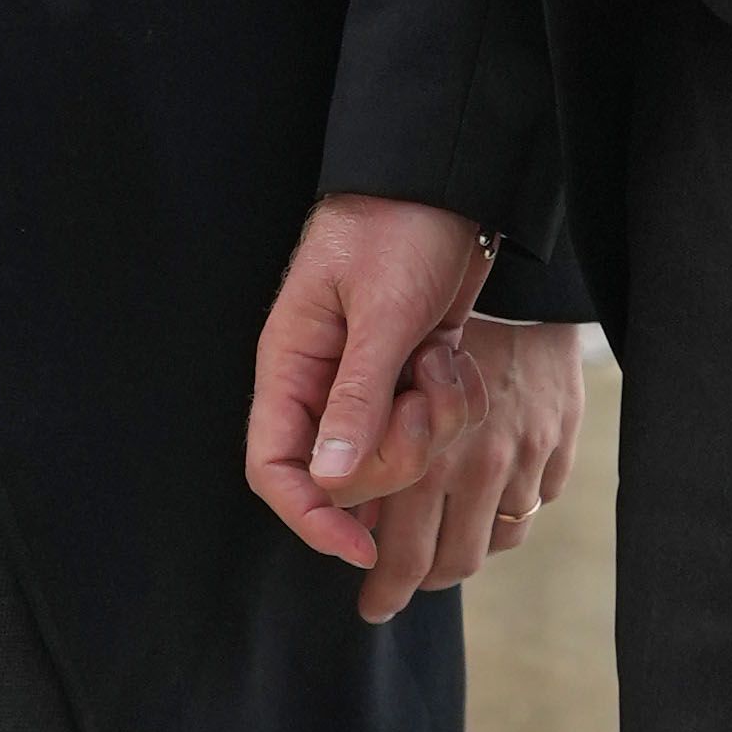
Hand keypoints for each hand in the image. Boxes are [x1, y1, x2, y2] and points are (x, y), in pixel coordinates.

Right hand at [248, 193, 495, 572]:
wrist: (447, 183)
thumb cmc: (399, 226)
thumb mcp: (380, 309)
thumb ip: (358, 395)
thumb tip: (332, 478)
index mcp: (290, 366)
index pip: (274, 469)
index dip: (308, 517)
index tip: (360, 548)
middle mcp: (321, 386)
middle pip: (347, 476)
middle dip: (400, 452)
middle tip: (424, 394)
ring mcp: (368, 387)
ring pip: (399, 457)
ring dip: (435, 423)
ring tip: (442, 362)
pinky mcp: (411, 381)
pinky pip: (436, 430)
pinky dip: (457, 406)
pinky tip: (456, 358)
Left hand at [342, 308, 588, 629]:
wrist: (509, 278)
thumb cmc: (425, 323)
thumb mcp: (379, 383)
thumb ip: (368, 454)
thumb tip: (351, 515)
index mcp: (424, 460)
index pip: (403, 558)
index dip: (384, 590)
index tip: (372, 604)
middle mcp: (477, 470)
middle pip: (450, 563)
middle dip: (419, 581)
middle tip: (399, 587)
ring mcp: (523, 461)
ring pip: (493, 541)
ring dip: (462, 545)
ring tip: (441, 540)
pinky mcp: (556, 447)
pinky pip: (529, 506)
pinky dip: (504, 510)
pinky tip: (484, 495)